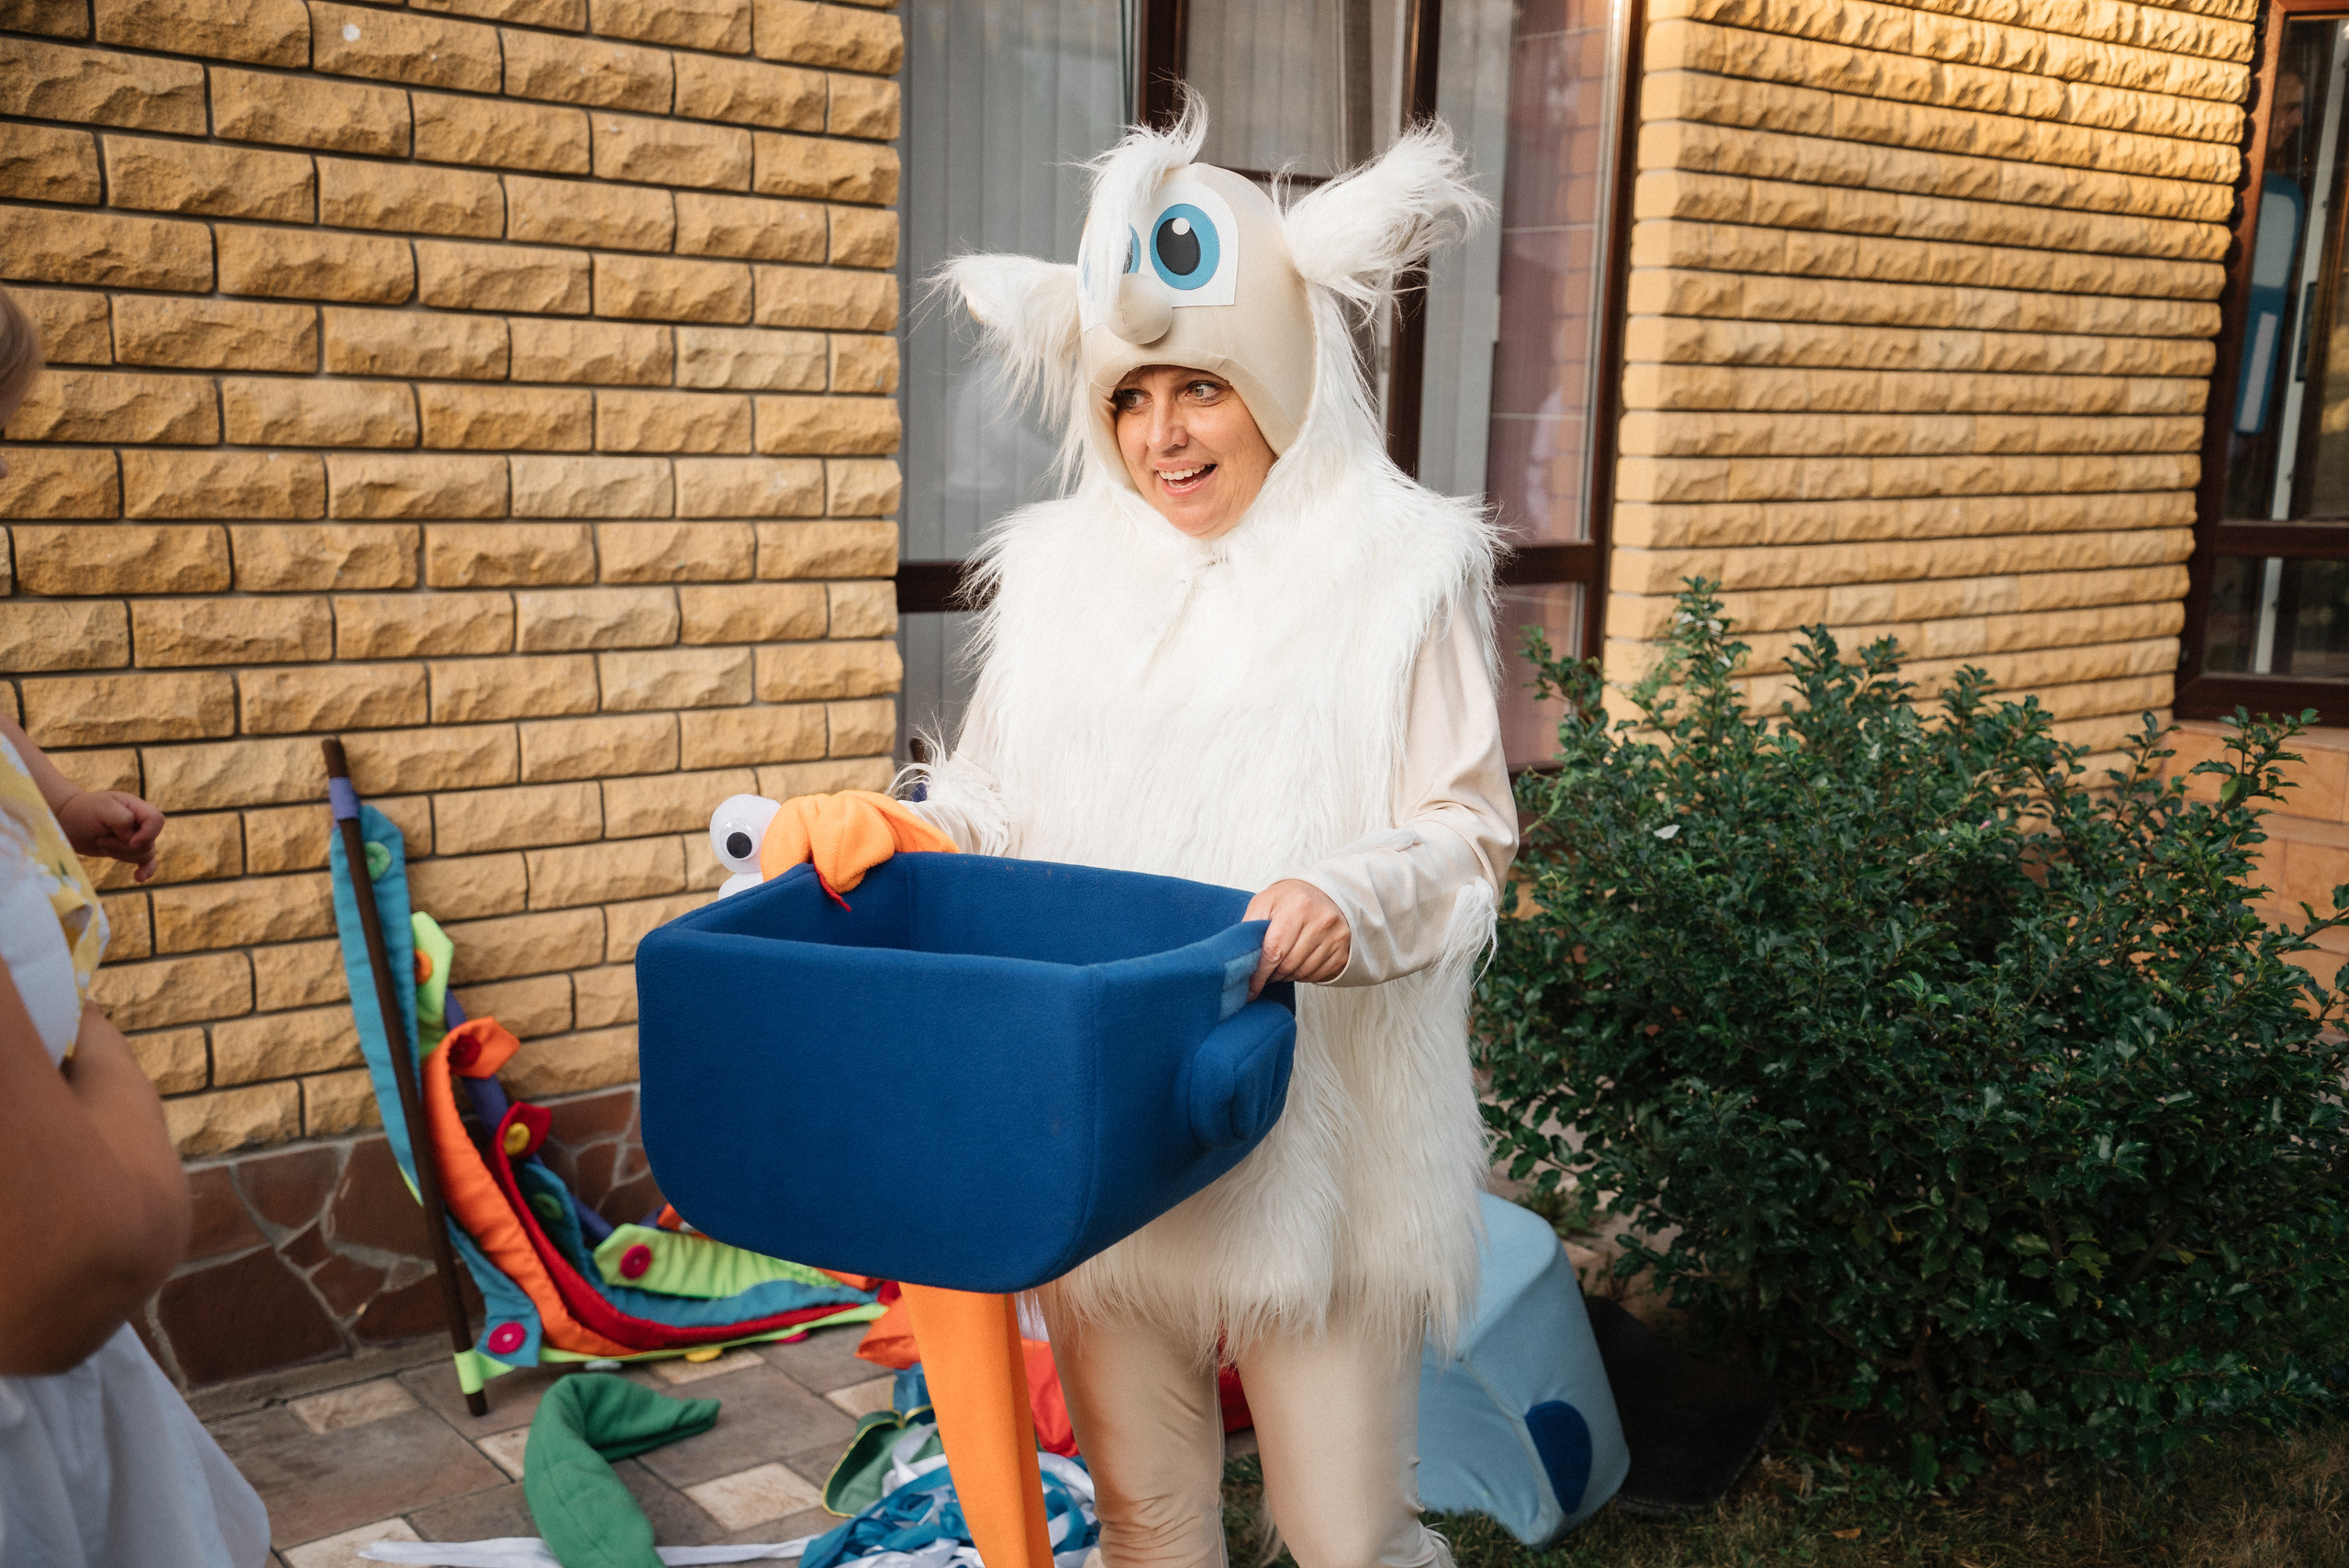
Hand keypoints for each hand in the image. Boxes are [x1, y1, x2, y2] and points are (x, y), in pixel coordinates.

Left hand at [56, 791, 164, 881]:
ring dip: (120, 854)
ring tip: (100, 842)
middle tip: (101, 837)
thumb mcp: (101, 808)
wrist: (65, 821)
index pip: (157, 820)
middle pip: (149, 842)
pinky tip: (139, 877)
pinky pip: (145, 862)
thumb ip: (122, 819)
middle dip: (123, 846)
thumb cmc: (81, 811)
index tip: (130, 841)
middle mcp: (139, 822)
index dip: (148, 833)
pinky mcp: (127, 851)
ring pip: (144, 854)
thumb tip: (132, 837)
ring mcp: (134, 837)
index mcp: (136, 807)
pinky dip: (145, 870)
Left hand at [1243, 879, 1349, 999]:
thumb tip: (1239, 957)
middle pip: (1288, 965)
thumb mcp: (1266, 901)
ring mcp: (1336, 938)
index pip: (1274, 950)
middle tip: (1264, 971)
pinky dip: (1303, 975)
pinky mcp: (1344, 952)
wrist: (1327, 893)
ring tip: (1281, 964)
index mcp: (1298, 906)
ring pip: (1302, 973)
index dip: (1259, 973)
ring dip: (1287, 975)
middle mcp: (1322, 921)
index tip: (1249, 989)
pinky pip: (1317, 975)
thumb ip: (1250, 925)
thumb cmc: (1292, 898)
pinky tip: (1298, 963)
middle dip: (1272, 974)